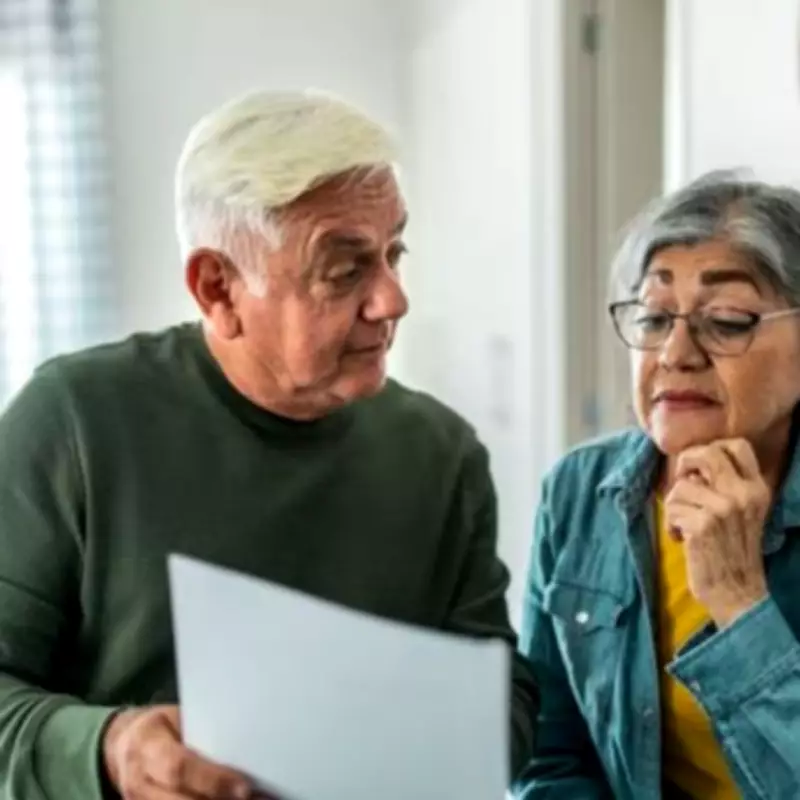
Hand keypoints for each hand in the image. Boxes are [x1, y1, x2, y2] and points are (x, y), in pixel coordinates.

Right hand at [102, 704, 262, 798]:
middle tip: (255, 799)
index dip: (212, 780)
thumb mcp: (177, 718)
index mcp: (147, 744)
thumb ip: (203, 734)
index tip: (245, 787)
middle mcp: (138, 779)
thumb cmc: (162, 726)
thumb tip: (246, 743)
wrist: (124, 744)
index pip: (179, 767)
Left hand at [664, 438, 770, 627]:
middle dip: (684, 464)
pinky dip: (671, 525)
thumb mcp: (742, 512)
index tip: (699, 468)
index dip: (709, 448)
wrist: (737, 592)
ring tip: (684, 525)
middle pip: (705, 453)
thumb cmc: (731, 550)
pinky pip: (671, 509)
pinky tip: (682, 539)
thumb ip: (726, 485)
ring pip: (680, 486)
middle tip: (681, 484)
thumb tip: (691, 461)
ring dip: (674, 506)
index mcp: (756, 488)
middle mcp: (743, 494)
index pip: (737, 445)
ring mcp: (723, 509)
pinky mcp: (702, 525)